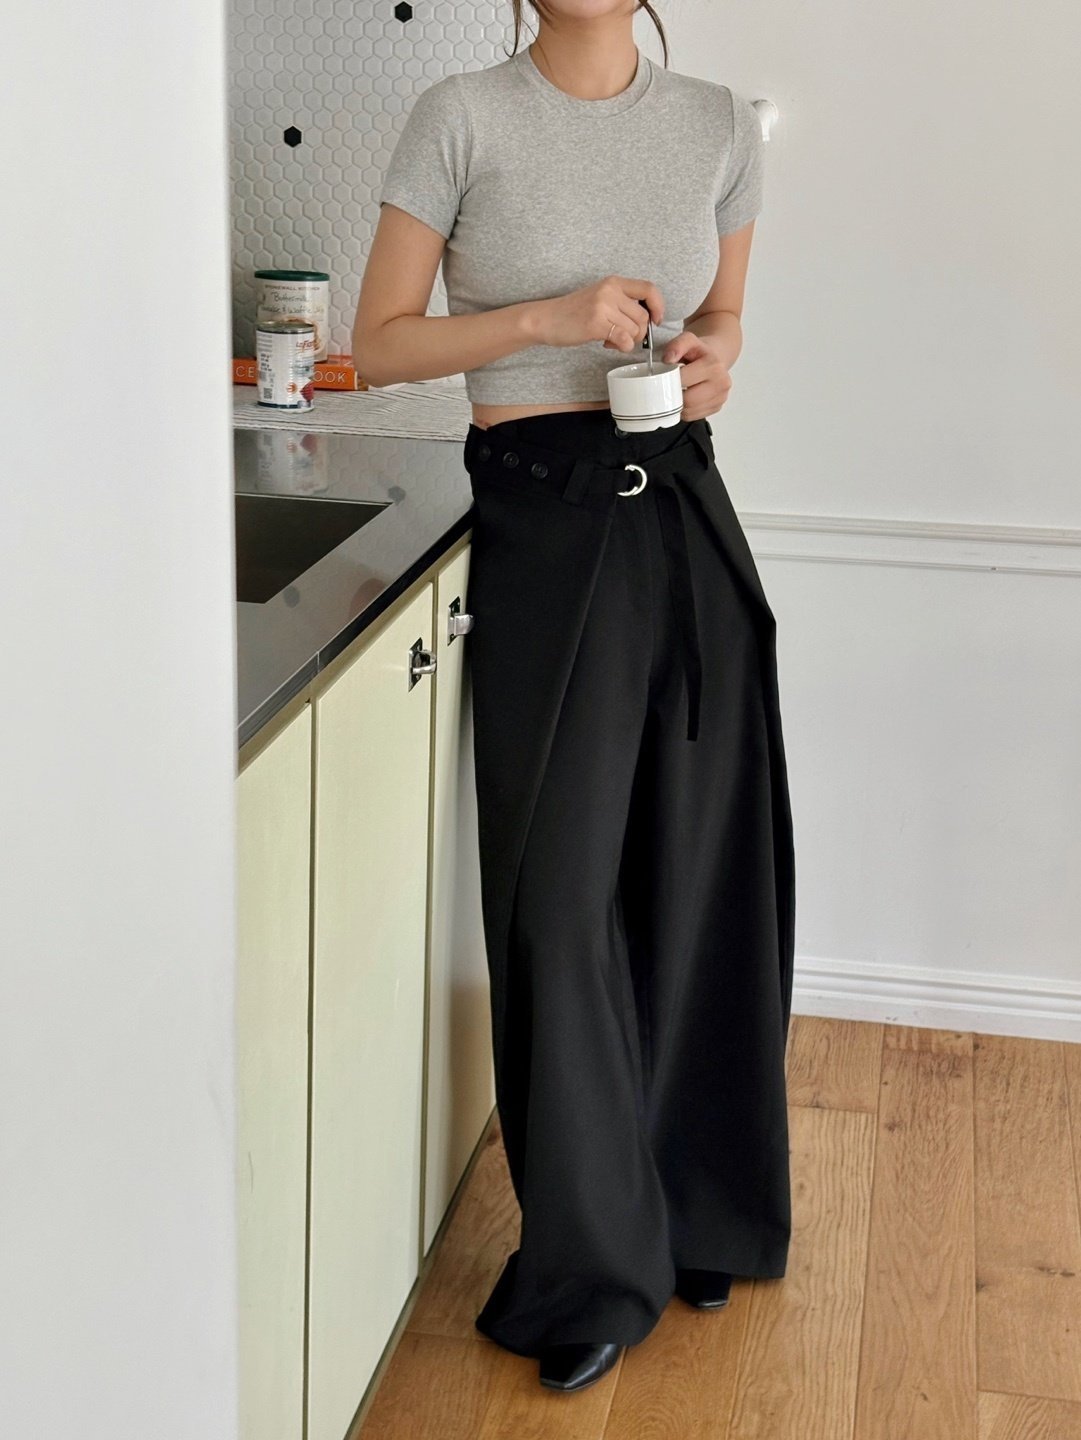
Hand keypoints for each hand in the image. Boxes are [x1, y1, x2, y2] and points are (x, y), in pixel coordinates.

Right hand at [530, 276, 663, 350]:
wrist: (546, 319)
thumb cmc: (573, 312)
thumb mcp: (600, 298)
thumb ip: (621, 303)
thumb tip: (647, 320)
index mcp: (613, 282)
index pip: (649, 289)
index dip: (658, 306)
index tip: (656, 320)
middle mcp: (610, 291)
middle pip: (643, 316)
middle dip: (639, 333)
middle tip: (623, 337)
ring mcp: (603, 306)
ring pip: (635, 329)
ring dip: (628, 341)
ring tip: (611, 339)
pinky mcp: (596, 323)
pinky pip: (624, 339)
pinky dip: (621, 346)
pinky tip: (608, 344)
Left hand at [660, 330, 731, 421]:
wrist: (715, 357)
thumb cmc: (699, 352)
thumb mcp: (688, 340)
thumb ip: (677, 345)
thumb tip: (668, 359)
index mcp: (714, 366)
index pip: (683, 381)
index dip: (669, 380)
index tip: (665, 376)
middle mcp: (722, 383)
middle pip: (687, 400)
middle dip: (674, 395)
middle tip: (669, 387)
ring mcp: (721, 398)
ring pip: (689, 411)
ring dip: (678, 405)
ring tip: (677, 391)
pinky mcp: (717, 407)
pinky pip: (693, 416)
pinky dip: (685, 410)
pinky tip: (685, 398)